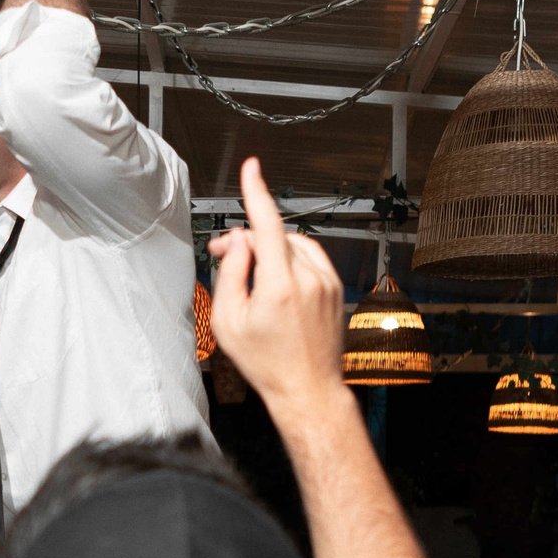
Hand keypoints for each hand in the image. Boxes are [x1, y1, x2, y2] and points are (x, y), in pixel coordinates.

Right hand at [207, 158, 348, 420]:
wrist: (308, 389)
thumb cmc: (266, 362)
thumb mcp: (229, 321)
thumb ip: (231, 273)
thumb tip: (238, 241)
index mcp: (280, 286)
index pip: (267, 225)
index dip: (256, 192)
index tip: (251, 168)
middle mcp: (309, 279)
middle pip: (274, 235)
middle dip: (247, 238)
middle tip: (222, 254)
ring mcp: (326, 282)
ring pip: (292, 244)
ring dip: (269, 248)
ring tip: (249, 271)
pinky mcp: (335, 288)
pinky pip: (310, 257)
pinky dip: (289, 257)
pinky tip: (275, 278)